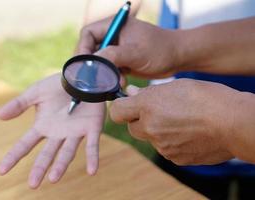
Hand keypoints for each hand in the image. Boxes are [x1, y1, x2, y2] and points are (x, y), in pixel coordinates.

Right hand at [0, 73, 105, 188]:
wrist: (81, 76)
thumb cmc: (58, 85)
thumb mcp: (36, 92)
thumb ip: (19, 104)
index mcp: (43, 126)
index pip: (25, 144)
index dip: (14, 156)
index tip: (1, 171)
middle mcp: (58, 133)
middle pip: (47, 153)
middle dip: (40, 168)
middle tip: (33, 184)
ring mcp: (75, 132)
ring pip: (67, 152)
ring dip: (61, 165)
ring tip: (54, 178)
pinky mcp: (92, 129)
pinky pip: (92, 146)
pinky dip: (92, 158)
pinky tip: (92, 171)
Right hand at [77, 16, 179, 77]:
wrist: (177, 58)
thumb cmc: (160, 49)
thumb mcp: (137, 52)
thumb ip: (114, 55)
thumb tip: (93, 62)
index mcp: (114, 25)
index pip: (87, 34)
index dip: (82, 49)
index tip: (83, 65)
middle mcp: (113, 35)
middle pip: (90, 49)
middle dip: (92, 64)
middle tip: (92, 79)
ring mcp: (117, 48)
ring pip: (99, 61)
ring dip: (102, 73)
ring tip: (111, 82)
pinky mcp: (121, 60)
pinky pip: (108, 69)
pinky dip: (110, 77)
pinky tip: (119, 83)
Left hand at [109, 79, 239, 164]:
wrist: (233, 122)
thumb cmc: (206, 98)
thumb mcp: (175, 86)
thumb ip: (148, 93)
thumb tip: (130, 93)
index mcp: (148, 106)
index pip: (116, 112)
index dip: (121, 108)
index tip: (129, 106)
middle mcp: (150, 127)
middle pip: (132, 127)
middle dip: (140, 121)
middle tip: (158, 112)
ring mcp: (162, 145)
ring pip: (149, 138)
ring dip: (157, 131)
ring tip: (180, 122)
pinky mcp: (174, 157)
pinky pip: (164, 149)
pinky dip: (171, 142)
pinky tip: (187, 133)